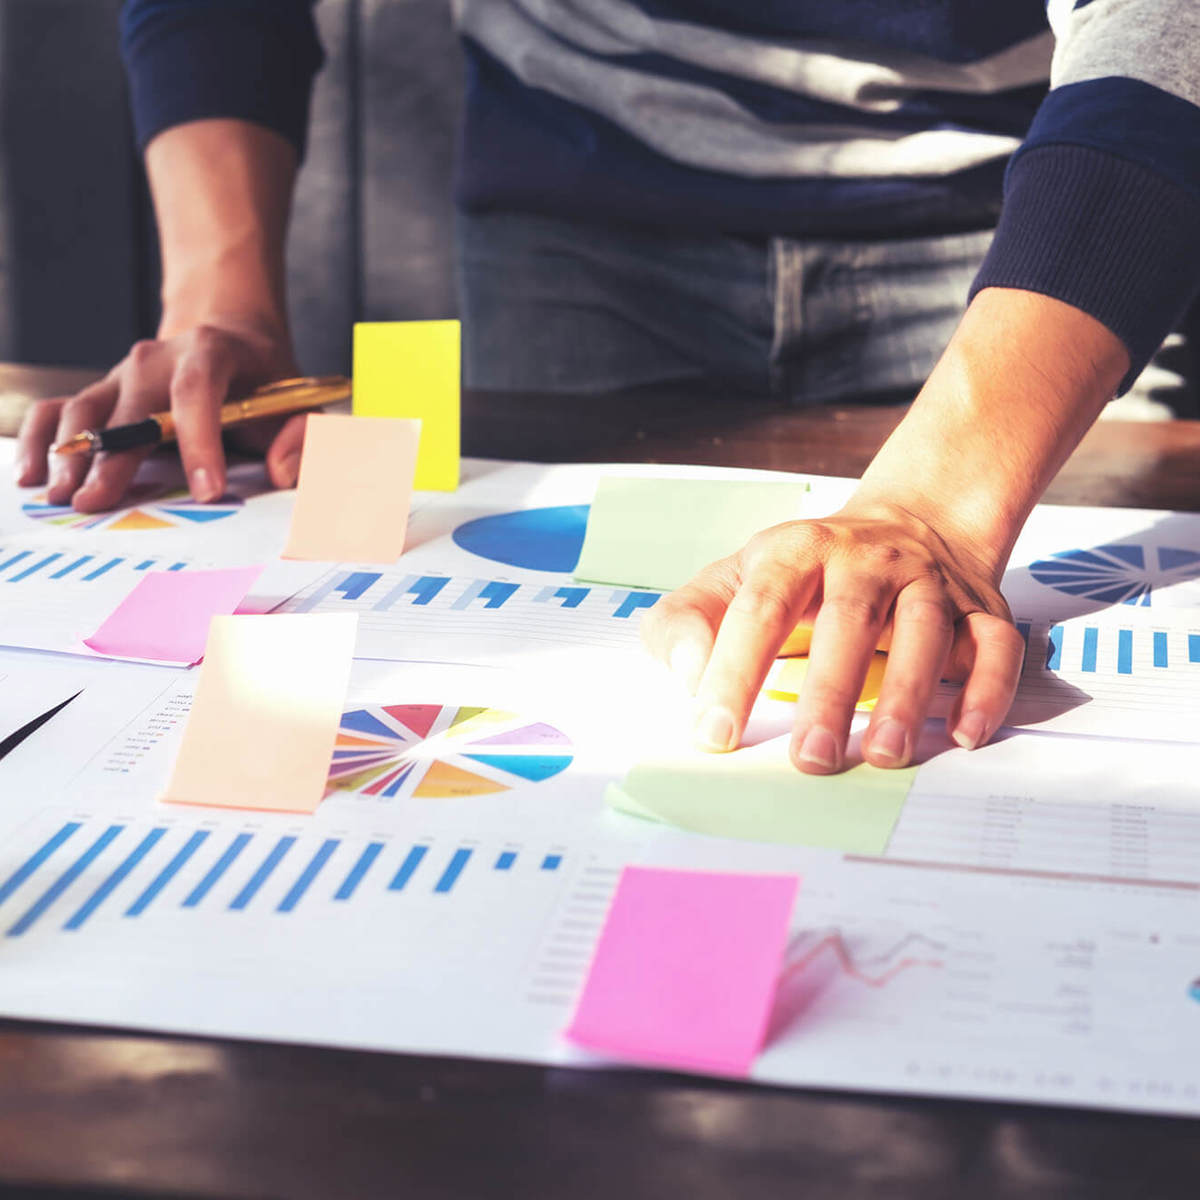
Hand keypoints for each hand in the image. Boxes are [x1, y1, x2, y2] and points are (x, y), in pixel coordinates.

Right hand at [16, 317, 306, 510]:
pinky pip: (60, 410)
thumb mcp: (297, 401)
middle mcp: (157, 358)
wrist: (228, 337)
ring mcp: (122, 375)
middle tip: (98, 502)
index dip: (202, 440)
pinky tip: (32, 475)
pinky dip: (40, 439)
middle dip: (115, 457)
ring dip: (71, 453)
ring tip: (63, 496)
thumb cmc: (263, 382)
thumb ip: (302, 436)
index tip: (208, 489)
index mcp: (211, 351)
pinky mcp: (102, 392)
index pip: (199, 390)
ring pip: (86, 408)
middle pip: (132, 407)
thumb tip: (280, 471)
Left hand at [641, 499, 1024, 772]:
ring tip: (883, 755)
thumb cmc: (804, 573)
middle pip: (848, 621)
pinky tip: (963, 733)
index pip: (760, 609)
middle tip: (810, 759)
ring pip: (924, 632)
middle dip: (829, 693)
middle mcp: (865, 560)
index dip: (735, 671)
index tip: (714, 734)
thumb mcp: (732, 580)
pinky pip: (994, 645)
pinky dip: (986, 688)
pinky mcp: (979, 609)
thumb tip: (687, 674)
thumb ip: (686, 621)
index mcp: (794, 552)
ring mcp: (927, 583)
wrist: (909, 523)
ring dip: (906, 695)